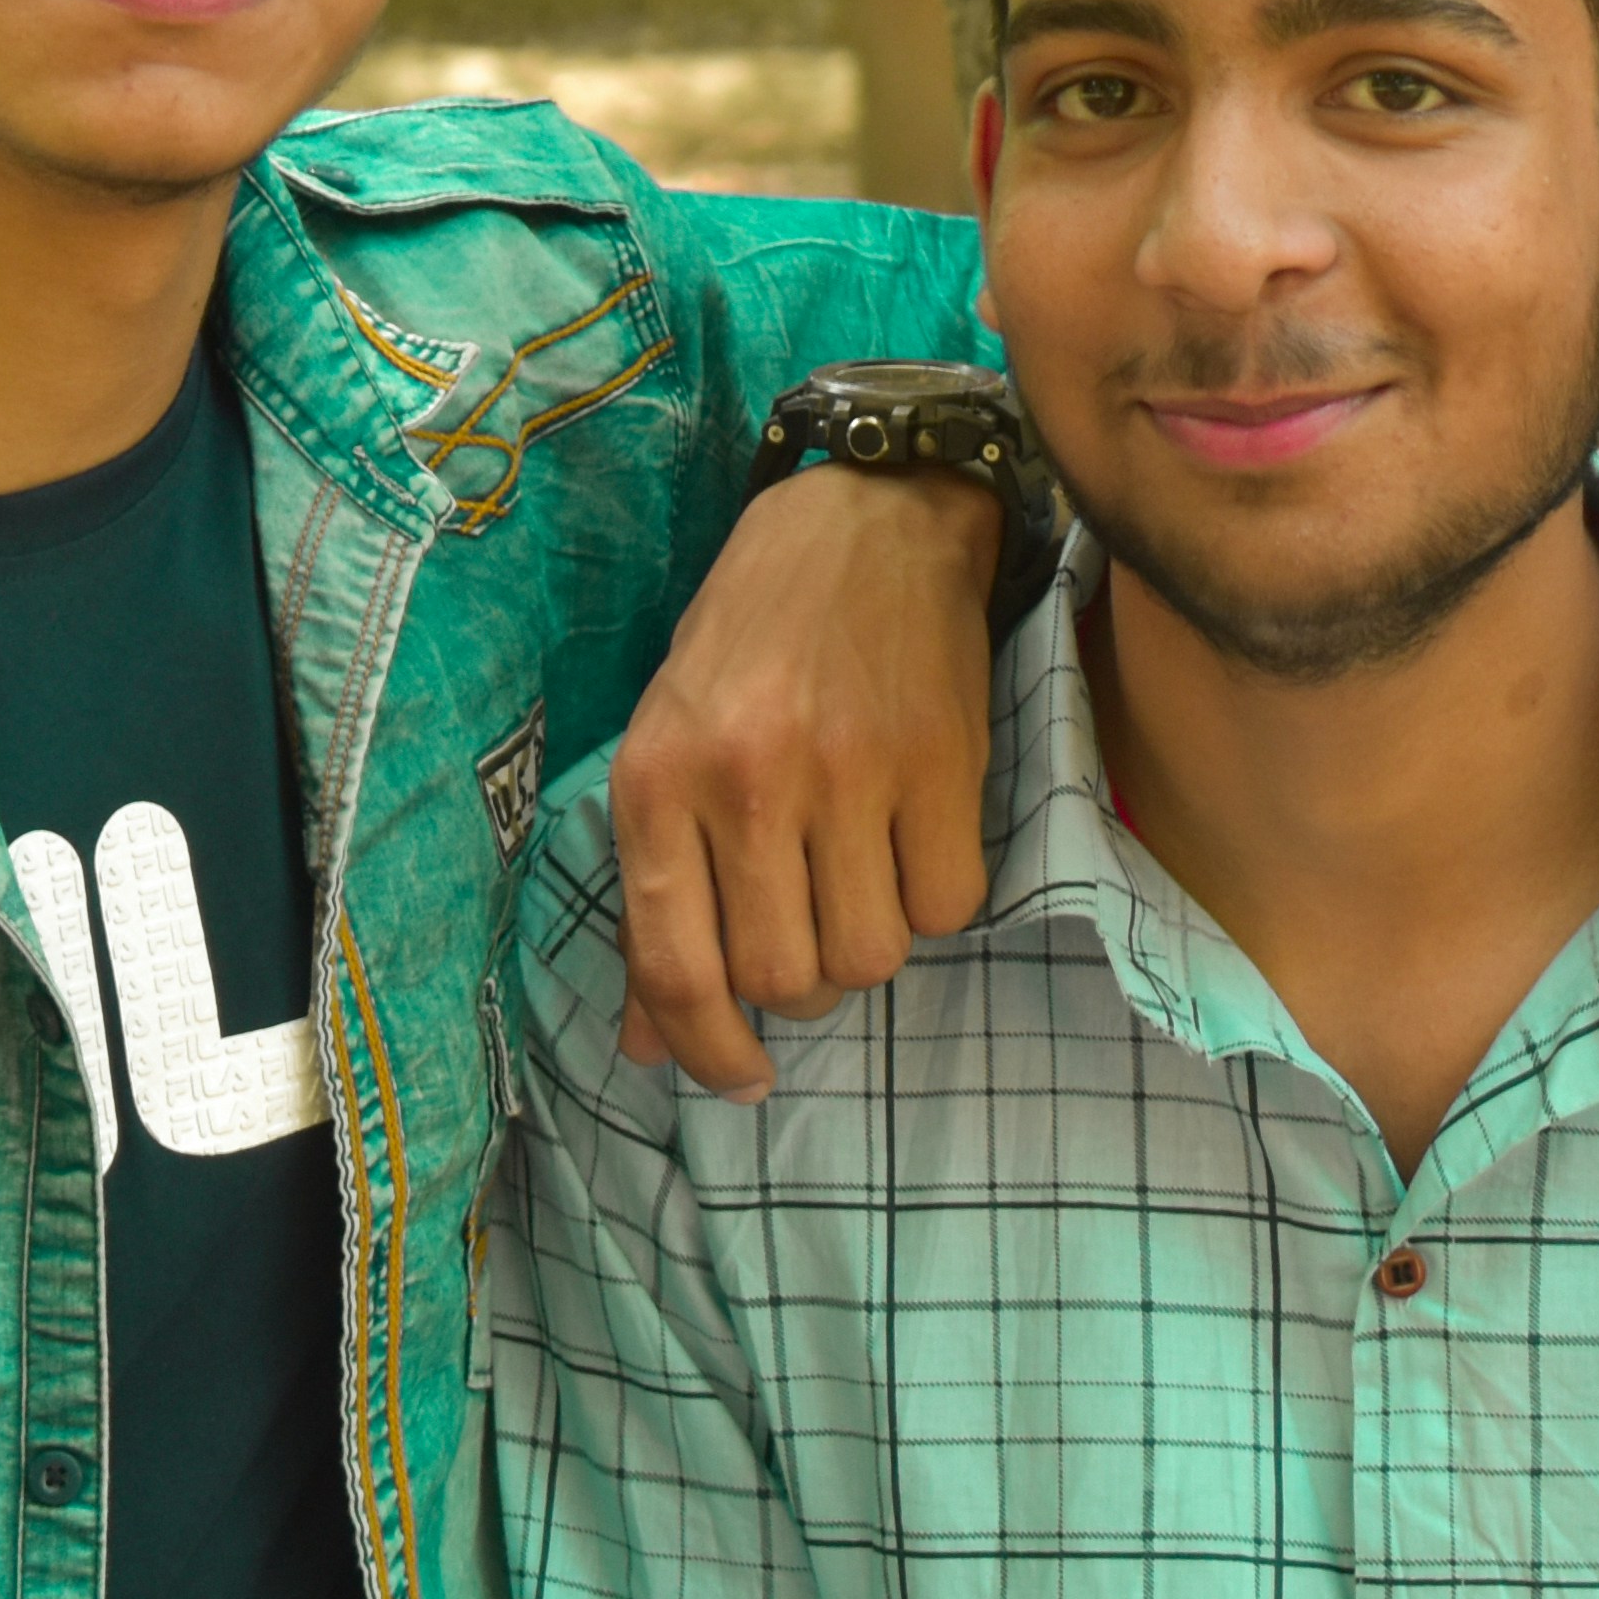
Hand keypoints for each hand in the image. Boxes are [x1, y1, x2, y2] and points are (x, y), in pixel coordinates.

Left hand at [607, 467, 1003, 1094]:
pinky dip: (931, 902)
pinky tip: (912, 850)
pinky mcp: (943, 762)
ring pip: (869, 956)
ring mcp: (851, 771)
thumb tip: (650, 1042)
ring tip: (857, 887)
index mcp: (659, 780)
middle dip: (797, 986)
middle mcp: (748, 781)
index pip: (677, 965)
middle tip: (806, 936)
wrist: (869, 522)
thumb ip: (659, 893)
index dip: (704, 1048)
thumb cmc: (752, 644)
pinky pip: (948, 906)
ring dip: (865, 948)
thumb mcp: (669, 750)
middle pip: (783, 976)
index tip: (737, 1077)